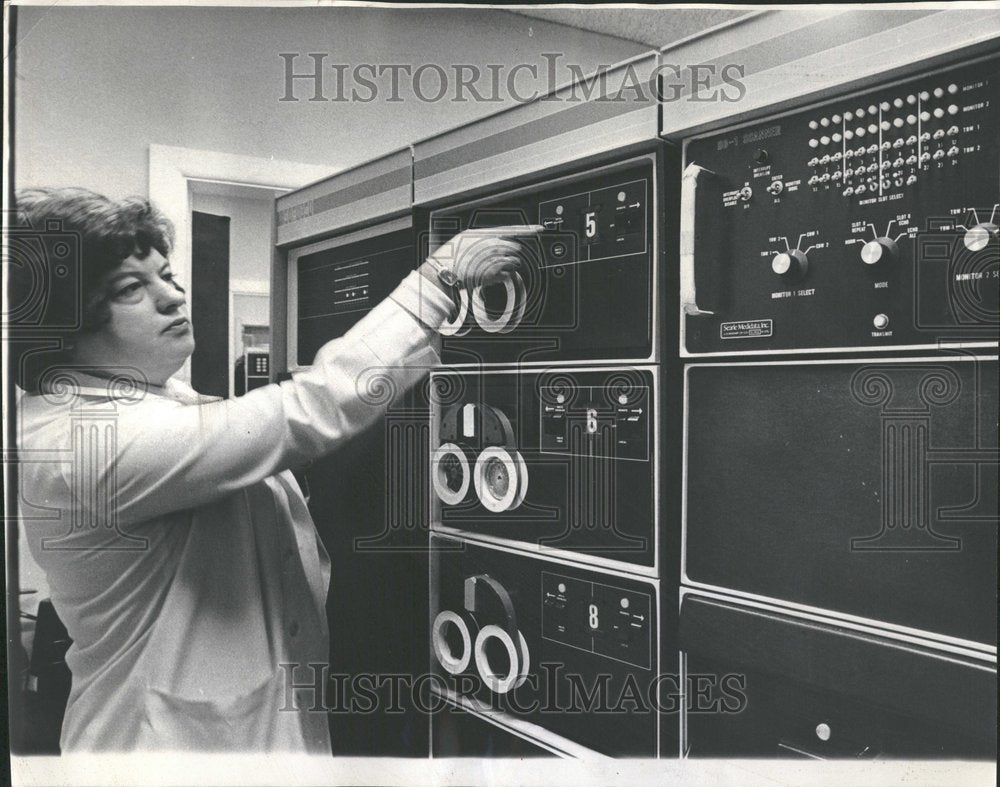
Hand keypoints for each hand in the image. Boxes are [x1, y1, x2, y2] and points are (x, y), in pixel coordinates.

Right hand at [420, 225, 543, 292]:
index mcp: (478, 233)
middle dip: (512, 253)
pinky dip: (501, 275)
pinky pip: (505, 273)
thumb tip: (502, 247)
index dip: (526, 230)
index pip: (508, 229)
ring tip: (494, 269)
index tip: (539, 230)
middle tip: (505, 259)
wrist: (439, 275)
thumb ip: (484, 244)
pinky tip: (493, 275)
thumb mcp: (465, 244)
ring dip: (508, 265)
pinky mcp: (489, 271)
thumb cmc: (450, 262)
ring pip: (511, 260)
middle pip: (512, 246)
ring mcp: (487, 258)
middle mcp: (485, 243)